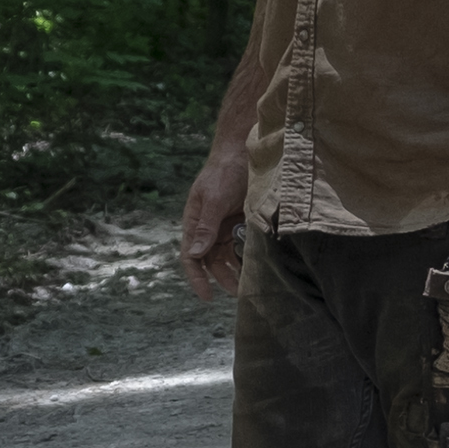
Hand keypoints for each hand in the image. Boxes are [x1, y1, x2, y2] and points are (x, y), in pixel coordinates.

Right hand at [180, 141, 252, 297]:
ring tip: (249, 284)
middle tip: (238, 292)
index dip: (197, 278)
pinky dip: (247, 256)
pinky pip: (242, 245)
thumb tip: (195, 253)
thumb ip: (206, 227)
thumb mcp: (214, 199)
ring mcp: (225, 225)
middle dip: (222, 278)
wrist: (245, 151)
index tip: (207, 296)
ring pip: (228, 256)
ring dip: (236, 270)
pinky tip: (258, 265)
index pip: (191, 257)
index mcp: (195, 222)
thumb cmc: (224, 172)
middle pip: (211, 261)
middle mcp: (208, 228)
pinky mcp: (242, 222)